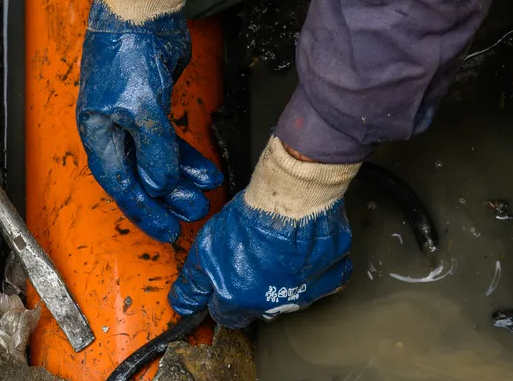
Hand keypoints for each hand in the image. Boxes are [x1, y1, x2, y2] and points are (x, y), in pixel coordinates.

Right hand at [77, 0, 222, 242]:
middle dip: (165, 198)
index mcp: (98, 130)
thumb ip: (154, 150)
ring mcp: (134, 113)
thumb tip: (161, 184)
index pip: (119, 182)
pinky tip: (206, 168)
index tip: (164, 230)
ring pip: (157, 158)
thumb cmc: (128, 52)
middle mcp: (113, 126)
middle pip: (138, 174)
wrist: (143, 8)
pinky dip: (187, 155)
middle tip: (190, 216)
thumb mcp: (142, 109)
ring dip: (180, 178)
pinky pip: (171, 138)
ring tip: (203, 195)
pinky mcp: (155, 100)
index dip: (142, 209)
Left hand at [169, 138, 356, 327]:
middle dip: (250, 289)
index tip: (224, 281)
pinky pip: (320, 282)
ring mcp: (304, 294)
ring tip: (276, 249)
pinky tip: (303, 251)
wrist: (291, 198)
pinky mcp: (330, 278)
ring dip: (281, 280)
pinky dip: (312, 271)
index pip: (225, 315)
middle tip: (252, 258)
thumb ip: (193, 282)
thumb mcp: (206, 248)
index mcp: (240, 299)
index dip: (221, 297)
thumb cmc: (251, 218)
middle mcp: (272, 304)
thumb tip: (182, 305)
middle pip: (257, 307)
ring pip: (288, 297)